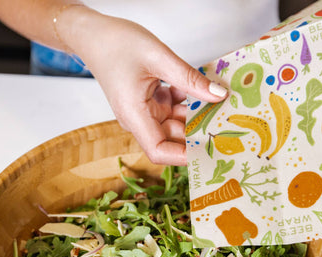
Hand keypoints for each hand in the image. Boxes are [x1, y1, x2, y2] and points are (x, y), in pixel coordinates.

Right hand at [66, 9, 226, 164]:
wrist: (94, 34)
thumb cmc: (116, 44)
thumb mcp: (159, 57)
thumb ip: (189, 79)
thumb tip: (218, 96)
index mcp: (134, 115)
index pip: (158, 150)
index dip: (183, 156)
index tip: (209, 150)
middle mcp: (139, 119)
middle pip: (172, 138)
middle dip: (198, 132)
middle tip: (226, 123)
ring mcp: (144, 111)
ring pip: (176, 122)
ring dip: (196, 114)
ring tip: (220, 104)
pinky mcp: (149, 102)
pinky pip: (173, 108)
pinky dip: (188, 100)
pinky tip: (204, 90)